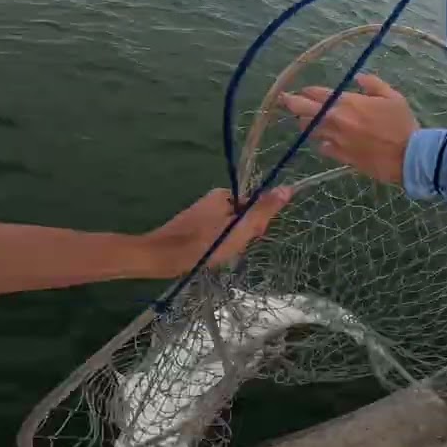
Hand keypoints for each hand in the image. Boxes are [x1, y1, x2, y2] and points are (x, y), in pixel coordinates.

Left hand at [139, 187, 292, 277]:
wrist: (158, 258)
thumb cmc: (201, 245)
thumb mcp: (238, 230)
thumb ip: (263, 211)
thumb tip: (288, 188)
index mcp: (225, 195)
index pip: (256, 206)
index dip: (256, 225)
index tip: (247, 239)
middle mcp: (213, 199)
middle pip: (243, 217)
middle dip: (242, 236)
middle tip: (230, 250)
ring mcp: (202, 212)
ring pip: (230, 228)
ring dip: (229, 243)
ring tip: (217, 256)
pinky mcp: (193, 226)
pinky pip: (216, 234)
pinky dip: (216, 246)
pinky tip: (208, 256)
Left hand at [279, 73, 418, 184]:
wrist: (408, 156)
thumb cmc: (402, 124)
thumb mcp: (393, 97)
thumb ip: (373, 84)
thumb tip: (357, 78)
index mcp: (348, 102)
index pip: (317, 93)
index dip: (306, 91)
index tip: (301, 90)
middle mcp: (337, 120)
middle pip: (303, 111)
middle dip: (291, 103)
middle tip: (284, 100)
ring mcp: (336, 139)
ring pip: (309, 130)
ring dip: (305, 124)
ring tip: (304, 120)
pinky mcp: (340, 156)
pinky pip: (322, 148)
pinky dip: (322, 142)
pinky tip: (325, 141)